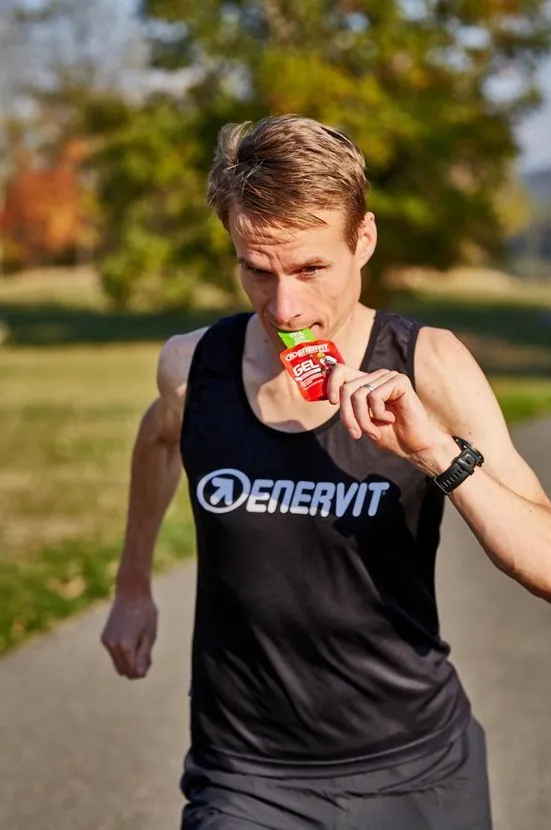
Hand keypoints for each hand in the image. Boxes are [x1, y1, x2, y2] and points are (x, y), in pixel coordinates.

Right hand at [101, 593, 157, 678]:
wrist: (131, 593)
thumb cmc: (145, 612)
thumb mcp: (150, 635)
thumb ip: (144, 656)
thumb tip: (140, 675)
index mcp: (125, 646)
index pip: (133, 672)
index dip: (143, 671)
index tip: (149, 659)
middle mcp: (112, 646)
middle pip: (124, 671)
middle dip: (135, 668)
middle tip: (146, 653)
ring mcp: (106, 642)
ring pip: (118, 664)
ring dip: (128, 660)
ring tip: (140, 643)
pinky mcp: (104, 637)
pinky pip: (114, 654)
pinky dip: (122, 652)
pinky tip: (131, 637)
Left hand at [326, 365, 445, 462]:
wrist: (414, 446)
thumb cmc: (389, 435)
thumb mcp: (361, 421)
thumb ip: (349, 407)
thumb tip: (332, 397)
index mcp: (366, 383)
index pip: (340, 370)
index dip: (331, 383)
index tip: (332, 402)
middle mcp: (376, 377)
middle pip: (346, 388)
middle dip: (347, 416)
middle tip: (356, 434)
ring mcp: (388, 377)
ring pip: (359, 394)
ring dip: (363, 420)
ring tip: (375, 432)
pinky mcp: (399, 381)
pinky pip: (374, 396)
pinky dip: (378, 414)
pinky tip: (391, 419)